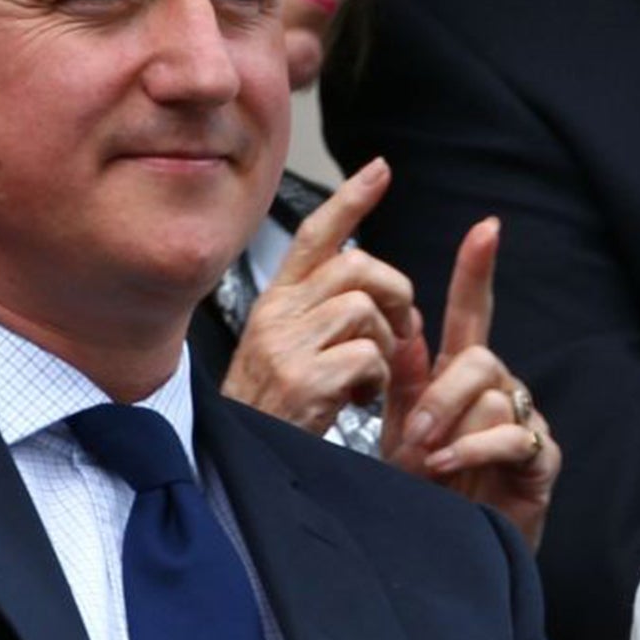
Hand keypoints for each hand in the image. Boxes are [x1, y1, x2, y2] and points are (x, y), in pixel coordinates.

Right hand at [220, 158, 421, 435]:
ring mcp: (286, 348)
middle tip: (398, 331)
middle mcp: (276, 317)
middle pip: (356, 265)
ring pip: (365, 309)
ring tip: (367, 377)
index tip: (380, 169)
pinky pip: (369, 356)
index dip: (350, 198)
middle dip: (394, 293)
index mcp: (274, 304)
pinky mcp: (303, 382)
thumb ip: (320, 313)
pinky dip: (377, 380)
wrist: (241, 471)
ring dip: (384, 345)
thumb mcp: (286, 350)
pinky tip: (358, 400)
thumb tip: (378, 293)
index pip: (313, 234)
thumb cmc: (272, 414)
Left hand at [383, 217, 558, 549]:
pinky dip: (476, 450)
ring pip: (493, 398)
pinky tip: (450, 467)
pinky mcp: (541, 459)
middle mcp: (499, 389)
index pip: (472, 312)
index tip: (485, 228)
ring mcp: (524, 421)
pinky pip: (513, 435)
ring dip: (451, 430)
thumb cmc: (424, 491)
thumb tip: (406, 328)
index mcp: (461, 374)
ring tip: (426, 465)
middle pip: (479, 358)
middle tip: (411, 436)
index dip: (477, 270)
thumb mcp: (402, 427)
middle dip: (440, 394)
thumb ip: (407, 381)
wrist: (446, 555)